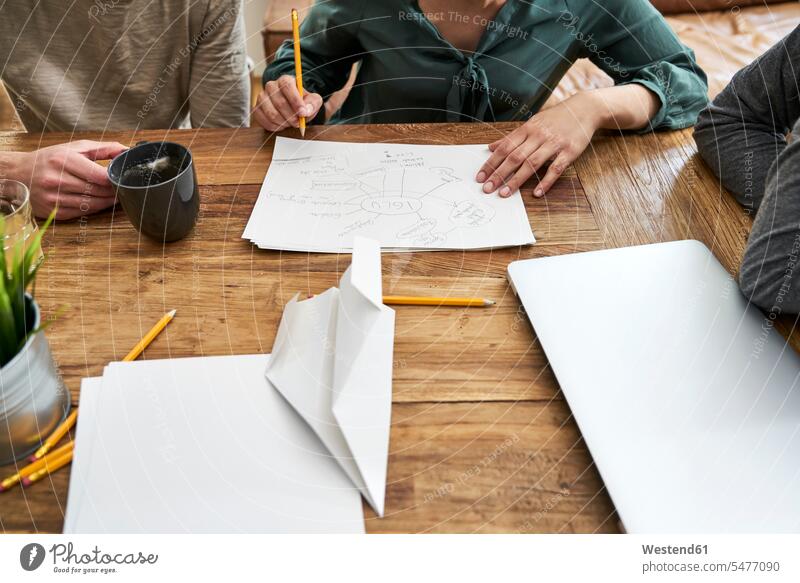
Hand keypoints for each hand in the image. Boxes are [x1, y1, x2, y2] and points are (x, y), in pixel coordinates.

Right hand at [9, 140, 126, 219]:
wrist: (18, 173)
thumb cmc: (50, 159)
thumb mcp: (75, 148)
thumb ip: (103, 149)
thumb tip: (126, 151)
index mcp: (63, 160)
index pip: (99, 176)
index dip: (115, 180)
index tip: (123, 178)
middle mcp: (57, 179)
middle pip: (98, 191)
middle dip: (114, 191)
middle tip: (123, 189)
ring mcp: (54, 197)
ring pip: (92, 204)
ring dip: (107, 202)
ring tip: (115, 196)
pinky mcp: (53, 211)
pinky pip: (82, 213)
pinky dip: (95, 208)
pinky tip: (100, 202)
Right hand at [252, 75, 322, 130]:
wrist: (291, 108)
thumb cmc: (302, 103)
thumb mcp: (313, 101)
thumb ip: (313, 103)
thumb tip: (306, 110)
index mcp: (285, 80)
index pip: (287, 86)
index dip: (295, 101)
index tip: (303, 113)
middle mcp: (271, 86)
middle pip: (280, 102)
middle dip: (291, 116)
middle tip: (298, 123)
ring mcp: (261, 97)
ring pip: (271, 113)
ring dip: (284, 123)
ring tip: (290, 124)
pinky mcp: (256, 109)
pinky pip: (264, 121)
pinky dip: (275, 127)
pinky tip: (282, 125)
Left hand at [476, 93, 601, 197]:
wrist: (584, 109)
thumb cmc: (555, 119)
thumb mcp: (532, 123)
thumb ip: (511, 137)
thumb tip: (490, 147)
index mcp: (527, 129)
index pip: (504, 148)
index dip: (491, 162)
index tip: (480, 177)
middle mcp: (538, 136)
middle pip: (515, 157)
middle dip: (499, 174)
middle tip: (487, 188)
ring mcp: (554, 144)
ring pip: (532, 163)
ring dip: (516, 180)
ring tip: (504, 193)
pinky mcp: (569, 152)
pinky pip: (555, 168)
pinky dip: (545, 181)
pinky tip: (536, 193)